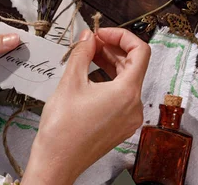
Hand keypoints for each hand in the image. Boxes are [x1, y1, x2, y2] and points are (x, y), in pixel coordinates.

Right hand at [23, 28, 150, 184]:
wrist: (56, 164)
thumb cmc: (62, 130)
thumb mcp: (70, 82)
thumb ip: (83, 53)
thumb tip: (88, 37)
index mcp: (127, 93)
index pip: (141, 51)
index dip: (123, 36)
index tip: (103, 33)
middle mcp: (135, 106)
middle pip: (133, 65)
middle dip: (113, 49)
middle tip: (91, 42)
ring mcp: (130, 117)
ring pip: (127, 80)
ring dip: (110, 64)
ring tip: (88, 55)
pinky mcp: (122, 125)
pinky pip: (122, 95)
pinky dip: (110, 81)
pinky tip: (91, 76)